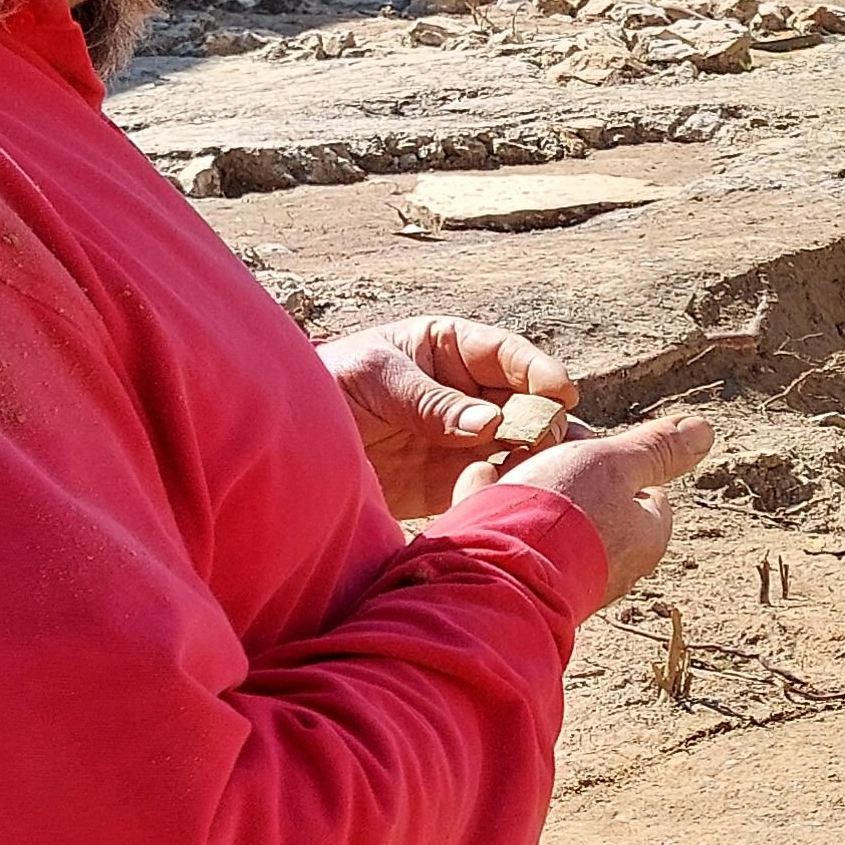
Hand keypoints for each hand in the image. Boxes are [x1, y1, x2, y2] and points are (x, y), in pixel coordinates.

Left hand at [326, 316, 576, 519]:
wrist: (282, 444)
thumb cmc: (325, 388)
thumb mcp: (376, 379)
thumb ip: (430, 401)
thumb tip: (489, 424)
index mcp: (447, 349)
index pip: (505, 355)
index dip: (538, 370)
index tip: (561, 391)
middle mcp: (464, 393)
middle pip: (522, 402)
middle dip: (542, 418)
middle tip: (549, 439)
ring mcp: (460, 439)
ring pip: (515, 446)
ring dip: (531, 457)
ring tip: (543, 471)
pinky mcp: (449, 482)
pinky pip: (488, 483)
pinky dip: (505, 489)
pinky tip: (514, 494)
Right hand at [496, 416, 714, 599]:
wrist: (497, 578)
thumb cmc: (564, 516)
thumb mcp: (614, 463)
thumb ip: (656, 448)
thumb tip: (704, 431)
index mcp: (646, 537)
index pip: (643, 489)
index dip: (612, 460)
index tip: (582, 445)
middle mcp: (614, 566)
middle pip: (589, 500)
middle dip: (559, 471)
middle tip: (537, 453)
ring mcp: (565, 578)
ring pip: (544, 518)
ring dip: (521, 489)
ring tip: (504, 471)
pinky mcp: (520, 585)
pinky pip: (508, 538)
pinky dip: (492, 511)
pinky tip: (479, 492)